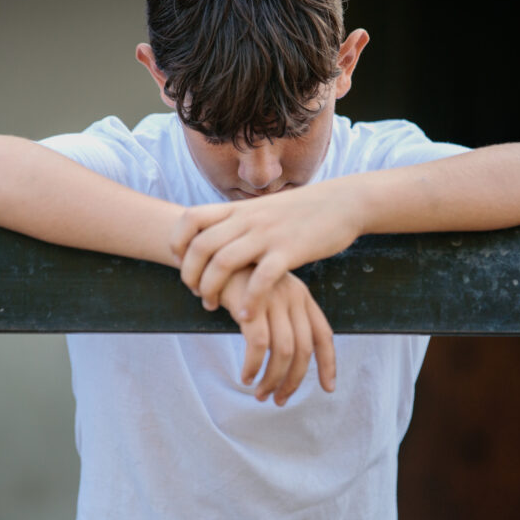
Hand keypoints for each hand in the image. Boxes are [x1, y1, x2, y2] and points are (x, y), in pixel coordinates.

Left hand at [171, 179, 362, 320]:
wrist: (342, 203)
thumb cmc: (301, 211)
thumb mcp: (262, 209)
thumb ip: (239, 221)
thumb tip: (216, 239)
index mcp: (239, 209)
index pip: (191, 218)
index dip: (178, 241)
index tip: (181, 261)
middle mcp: (248, 219)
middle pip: (200, 246)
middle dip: (189, 275)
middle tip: (196, 293)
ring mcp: (267, 235)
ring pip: (222, 262)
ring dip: (211, 289)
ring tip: (213, 306)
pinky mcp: (289, 252)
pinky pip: (260, 279)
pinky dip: (249, 300)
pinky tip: (246, 316)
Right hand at [219, 268, 335, 405]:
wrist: (213, 254)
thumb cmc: (239, 280)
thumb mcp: (268, 294)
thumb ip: (281, 318)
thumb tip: (287, 359)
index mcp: (302, 296)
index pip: (323, 335)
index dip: (328, 364)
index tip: (328, 388)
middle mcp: (293, 297)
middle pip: (303, 349)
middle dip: (292, 380)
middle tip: (279, 400)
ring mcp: (274, 299)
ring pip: (283, 351)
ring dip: (272, 379)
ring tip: (260, 394)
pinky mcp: (252, 304)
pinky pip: (258, 345)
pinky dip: (253, 366)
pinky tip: (246, 377)